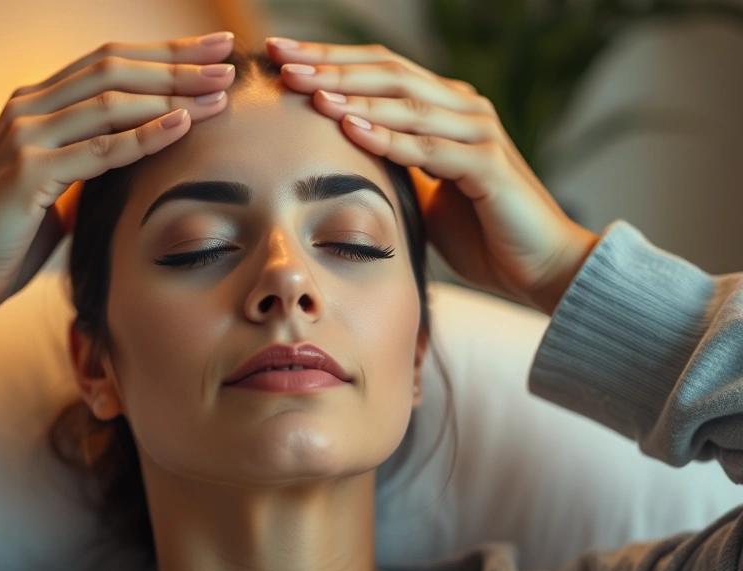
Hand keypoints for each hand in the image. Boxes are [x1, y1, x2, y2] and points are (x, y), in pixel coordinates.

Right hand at [0, 32, 235, 337]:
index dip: (163, 52)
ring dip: (171, 94)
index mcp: (35, 104)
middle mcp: (27, 108)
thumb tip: (138, 152)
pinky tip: (183, 125)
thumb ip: (90, 161)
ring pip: (111, 100)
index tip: (212, 49)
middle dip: (177, 62)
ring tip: (219, 93)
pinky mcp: (28, 173)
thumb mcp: (58, 187)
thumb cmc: (7, 237)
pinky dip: (144, 136)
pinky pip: (99, 149)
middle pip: (115, 68)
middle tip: (229, 59)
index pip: (109, 63)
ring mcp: (25, 136)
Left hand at [266, 38, 598, 314]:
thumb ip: (391, 165)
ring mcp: (478, 132)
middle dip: (330, 65)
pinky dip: (388, 138)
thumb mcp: (421, 191)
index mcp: (445, 107)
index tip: (279, 54)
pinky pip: (428, 149)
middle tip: (281, 58)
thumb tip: (341, 155)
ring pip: (406, 104)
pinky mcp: (488, 166)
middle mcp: (463, 108)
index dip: (329, 58)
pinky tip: (350, 129)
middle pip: (388, 73)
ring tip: (305, 89)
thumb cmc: (480, 232)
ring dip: (352, 95)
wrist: (539, 267)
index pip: (379, 70)